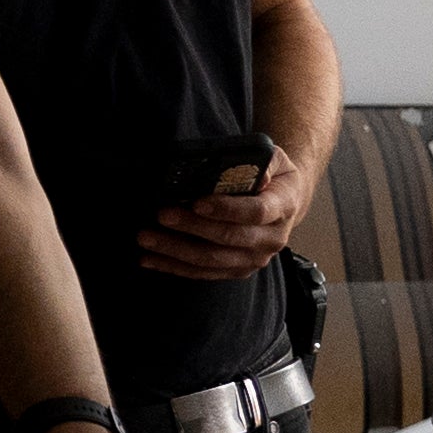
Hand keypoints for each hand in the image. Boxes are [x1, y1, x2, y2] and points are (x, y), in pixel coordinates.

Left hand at [140, 139, 310, 282]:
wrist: (285, 202)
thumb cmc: (273, 174)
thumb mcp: (276, 159)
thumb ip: (264, 161)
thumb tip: (249, 170)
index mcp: (283, 207)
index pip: (256, 212)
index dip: (226, 209)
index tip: (196, 202)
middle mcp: (271, 239)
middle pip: (229, 238)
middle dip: (192, 228)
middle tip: (162, 215)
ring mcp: (255, 259)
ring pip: (213, 260)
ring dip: (176, 251)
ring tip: (146, 238)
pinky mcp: (238, 270)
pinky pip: (204, 272)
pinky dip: (175, 267)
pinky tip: (149, 259)